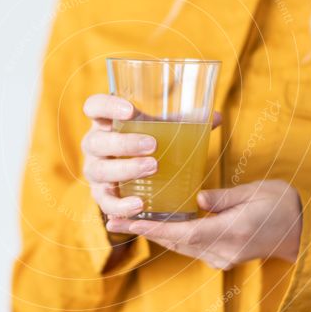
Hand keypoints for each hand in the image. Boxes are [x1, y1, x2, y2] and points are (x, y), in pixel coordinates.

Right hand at [81, 94, 221, 219]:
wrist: (137, 175)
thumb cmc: (150, 142)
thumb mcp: (163, 129)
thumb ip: (185, 122)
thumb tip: (216, 117)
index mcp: (105, 121)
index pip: (93, 106)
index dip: (106, 105)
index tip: (131, 110)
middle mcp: (94, 145)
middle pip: (96, 141)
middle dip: (124, 143)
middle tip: (152, 145)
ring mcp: (95, 171)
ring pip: (99, 171)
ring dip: (125, 170)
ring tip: (152, 169)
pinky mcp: (100, 195)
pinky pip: (104, 203)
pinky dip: (120, 205)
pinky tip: (139, 205)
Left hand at [105, 180, 302, 269]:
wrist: (305, 231)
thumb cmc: (283, 204)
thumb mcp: (256, 191)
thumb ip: (224, 198)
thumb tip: (197, 200)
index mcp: (233, 232)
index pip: (183, 233)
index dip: (152, 229)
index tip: (126, 223)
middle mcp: (224, 251)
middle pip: (176, 243)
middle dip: (143, 232)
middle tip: (112, 221)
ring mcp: (224, 258)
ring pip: (181, 247)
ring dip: (154, 236)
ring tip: (126, 223)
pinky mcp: (224, 257)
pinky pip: (191, 247)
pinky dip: (172, 237)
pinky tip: (157, 225)